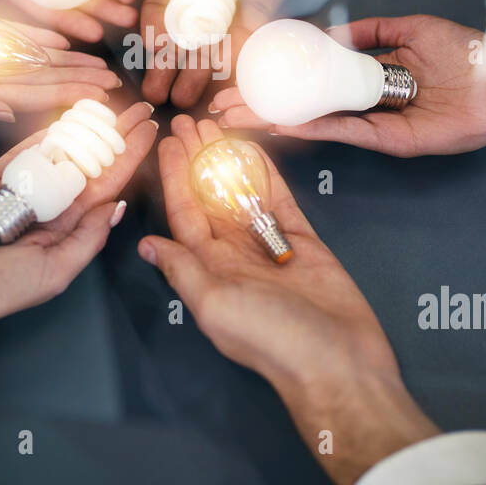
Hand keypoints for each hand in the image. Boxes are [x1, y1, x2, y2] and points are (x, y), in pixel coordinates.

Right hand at [0, 0, 122, 120]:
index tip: (99, 96)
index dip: (67, 93)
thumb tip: (8, 111)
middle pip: (42, 76)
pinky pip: (11, 31)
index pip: (34, 94)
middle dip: (77, 78)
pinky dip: (38, 33)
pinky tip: (64, 36)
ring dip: (66, 58)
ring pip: (33, 55)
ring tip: (99, 60)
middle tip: (113, 79)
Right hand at [0, 101, 157, 330]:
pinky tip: (64, 117)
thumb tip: (116, 206)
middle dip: (115, 138)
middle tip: (139, 110)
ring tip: (109, 105)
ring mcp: (20, 190)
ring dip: (83, 129)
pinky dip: (40, 134)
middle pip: (88, 164)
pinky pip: (20, 152)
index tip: (149, 134)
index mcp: (66, 229)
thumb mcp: (56, 270)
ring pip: (57, 153)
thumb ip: (88, 238)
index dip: (128, 160)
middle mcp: (48, 207)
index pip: (105, 187)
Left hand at [138, 115, 438, 484]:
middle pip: (210, 197)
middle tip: (189, 122)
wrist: (338, 362)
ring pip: (244, 193)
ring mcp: (270, 247)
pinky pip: (281, 201)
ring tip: (217, 125)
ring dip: (229, 160)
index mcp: (209, 270)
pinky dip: (269, 174)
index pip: (184, 213)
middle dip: (197, 160)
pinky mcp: (303, 243)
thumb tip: (147, 246)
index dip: (174, 177)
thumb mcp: (215, 304)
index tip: (166, 143)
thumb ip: (183, 270)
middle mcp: (235, 256)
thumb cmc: (273, 341)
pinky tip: (257, 149)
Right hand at [211, 14, 485, 156]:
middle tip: (221, 106)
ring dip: (276, 120)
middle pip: (305, 105)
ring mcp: (378, 124)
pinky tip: (284, 123)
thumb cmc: (467, 53)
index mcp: (370, 77)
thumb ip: (370, 30)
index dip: (279, 78)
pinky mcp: (393, 141)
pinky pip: (347, 132)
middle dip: (262, 105)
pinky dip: (316, 128)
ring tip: (238, 117)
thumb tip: (329, 32)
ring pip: (317, 123)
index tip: (243, 74)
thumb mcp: (411, 28)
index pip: (314, 79)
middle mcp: (367, 104)